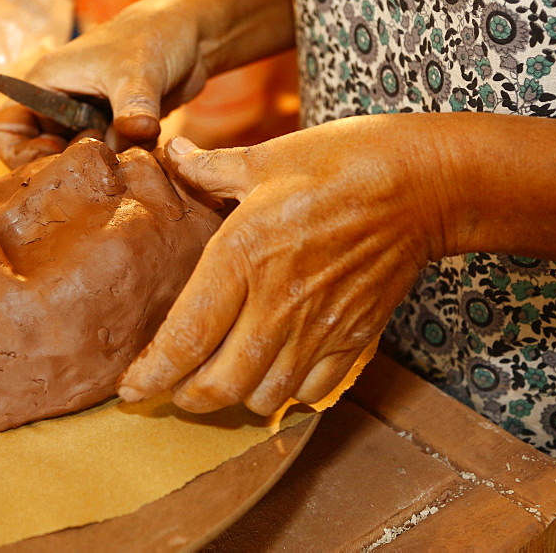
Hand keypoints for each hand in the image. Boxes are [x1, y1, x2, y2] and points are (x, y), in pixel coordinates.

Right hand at [0, 0, 210, 167]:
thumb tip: (138, 131)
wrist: (190, 35)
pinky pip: (106, 161)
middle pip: (39, 154)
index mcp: (46, 84)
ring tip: (121, 164)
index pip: (5, 129)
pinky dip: (119, 165)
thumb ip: (134, 105)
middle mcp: (61, 106)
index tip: (55, 155)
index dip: (20, 152)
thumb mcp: (139, 71)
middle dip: (64, 167)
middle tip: (94, 170)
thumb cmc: (153, 36)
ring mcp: (88, 121)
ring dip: (96, 169)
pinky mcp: (114, 132)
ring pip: (75, 161)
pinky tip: (139, 159)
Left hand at [117, 115, 458, 414]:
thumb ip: (210, 169)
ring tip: (220, 380)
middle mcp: (277, 304)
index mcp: (243, 256)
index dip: (150, 375)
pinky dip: (287, 395)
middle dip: (184, 397)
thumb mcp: (268, 157)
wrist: (425, 183)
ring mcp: (320, 327)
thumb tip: (169, 155)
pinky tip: (275, 373)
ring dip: (234, 399)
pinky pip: (313, 392)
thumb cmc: (343, 162)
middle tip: (170, 387)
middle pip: (218, 386)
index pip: (185, 338)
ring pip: (264, 397)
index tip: (130, 388)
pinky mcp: (355, 337)